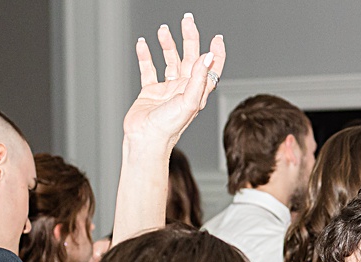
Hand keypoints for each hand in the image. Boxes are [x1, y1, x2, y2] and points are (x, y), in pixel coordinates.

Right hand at [123, 15, 226, 148]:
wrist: (145, 140)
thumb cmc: (168, 128)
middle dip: (189, 39)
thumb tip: (208, 56)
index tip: (216, 38)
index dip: (216, 54)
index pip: (210, 69)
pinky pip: (148, 69)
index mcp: (197, 92)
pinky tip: (143, 44)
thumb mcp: (189, 101)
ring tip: (163, 30)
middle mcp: (184, 89)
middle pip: (190, 58)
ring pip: (170, 61)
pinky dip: (145, 56)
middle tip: (187, 21)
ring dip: (168, 45)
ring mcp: (167, 90)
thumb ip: (199, 78)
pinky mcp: (150, 92)